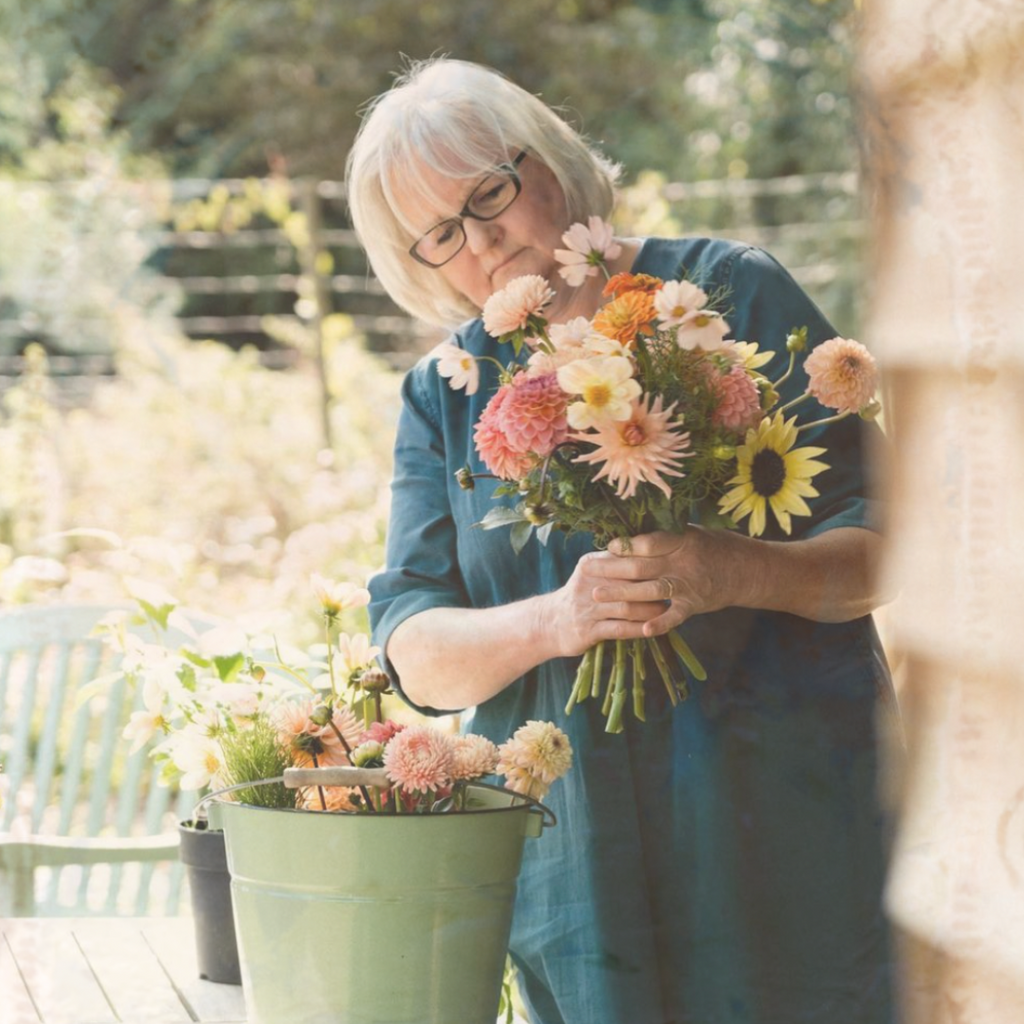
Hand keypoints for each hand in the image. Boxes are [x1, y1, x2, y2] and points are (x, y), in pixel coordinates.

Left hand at [582, 528, 742, 639]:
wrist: (748, 569)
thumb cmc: (714, 546)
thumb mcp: (692, 533)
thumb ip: (665, 534)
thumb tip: (631, 531)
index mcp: (681, 539)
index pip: (647, 542)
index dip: (625, 545)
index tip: (606, 546)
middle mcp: (683, 561)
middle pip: (641, 566)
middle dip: (611, 569)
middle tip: (586, 570)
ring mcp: (689, 584)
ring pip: (650, 591)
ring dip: (621, 594)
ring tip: (596, 595)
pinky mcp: (695, 604)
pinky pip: (674, 615)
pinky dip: (659, 623)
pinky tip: (641, 629)